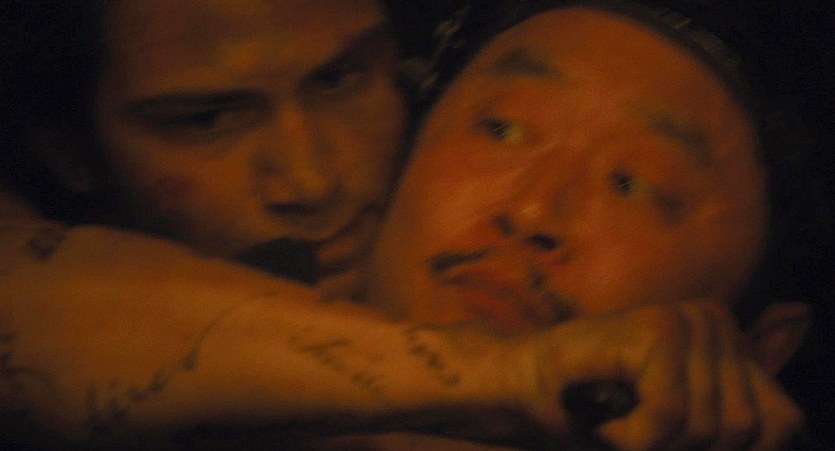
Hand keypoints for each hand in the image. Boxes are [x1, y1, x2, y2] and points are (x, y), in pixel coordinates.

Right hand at [514, 301, 802, 449]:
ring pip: (709, 426)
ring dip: (654, 445)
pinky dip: (635, 438)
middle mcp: (714, 320)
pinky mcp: (655, 330)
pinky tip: (606, 421)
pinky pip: (671, 415)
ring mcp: (686, 320)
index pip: (778, 423)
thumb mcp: (681, 425)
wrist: (522, 389)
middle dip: (686, 450)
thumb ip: (725, 419)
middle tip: (634, 434)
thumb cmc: (594, 416)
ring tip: (618, 425)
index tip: (671, 442)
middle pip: (743, 429)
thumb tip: (774, 428)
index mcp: (727, 341)